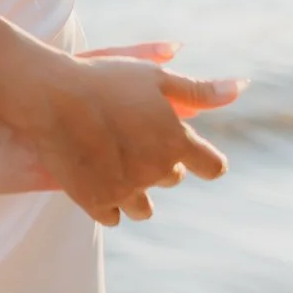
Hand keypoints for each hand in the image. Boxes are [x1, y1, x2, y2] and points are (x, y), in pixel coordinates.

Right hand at [15, 41, 242, 224]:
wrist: (49, 95)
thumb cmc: (104, 79)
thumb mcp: (154, 77)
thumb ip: (200, 91)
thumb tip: (242, 89)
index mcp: (176, 141)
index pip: (213, 166)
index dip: (203, 158)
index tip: (188, 150)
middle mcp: (156, 170)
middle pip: (173, 178)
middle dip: (158, 163)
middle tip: (132, 138)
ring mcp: (126, 190)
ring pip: (144, 207)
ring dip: (135, 189)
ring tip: (113, 162)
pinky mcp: (96, 203)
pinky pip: (113, 215)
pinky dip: (106, 200)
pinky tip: (94, 176)